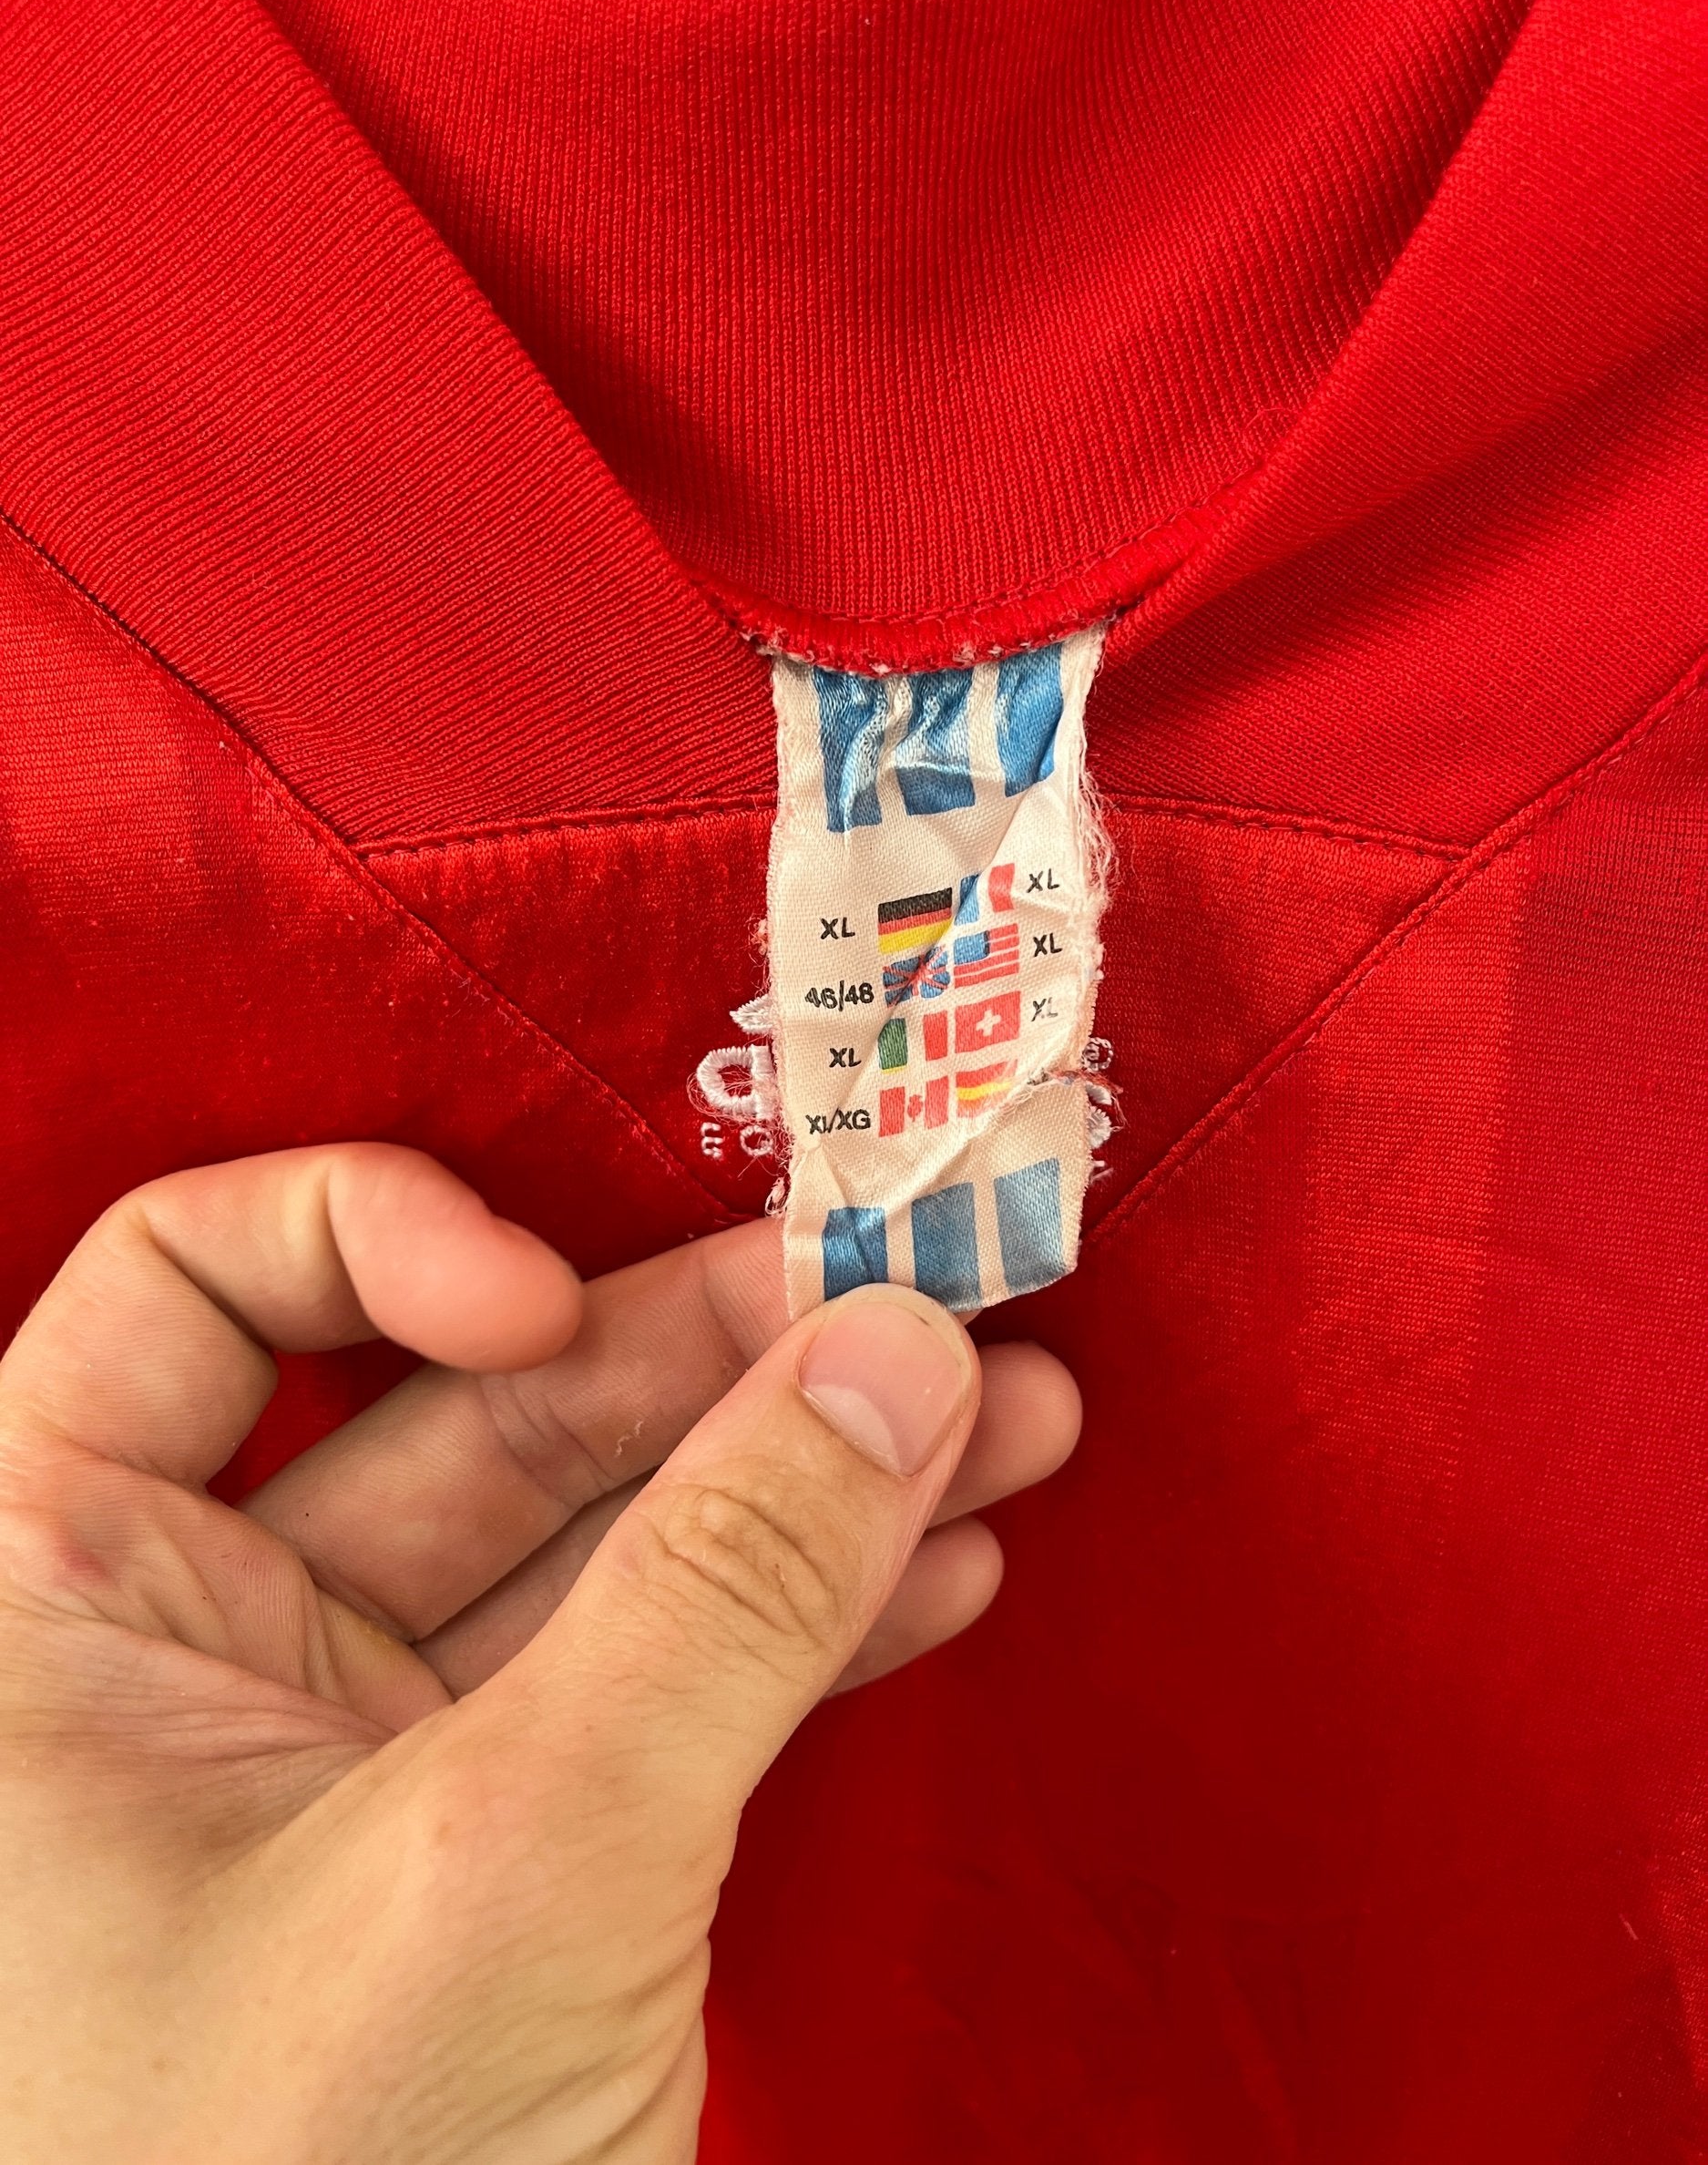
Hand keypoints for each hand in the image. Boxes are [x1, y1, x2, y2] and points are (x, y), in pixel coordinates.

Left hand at [0, 1145, 1077, 2161]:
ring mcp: (364, 1767)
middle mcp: (196, 1662)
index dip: (374, 1238)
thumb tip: (894, 1346)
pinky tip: (949, 1559)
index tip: (550, 1301)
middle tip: (916, 1287)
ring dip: (806, 1475)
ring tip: (1004, 1401)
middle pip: (468, 1410)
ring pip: (601, 1546)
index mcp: (54, 1608)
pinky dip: (806, 1621)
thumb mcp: (511, 1873)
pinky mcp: (506, 1864)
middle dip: (709, 1351)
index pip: (185, 1291)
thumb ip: (719, 1594)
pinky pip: (663, 1684)